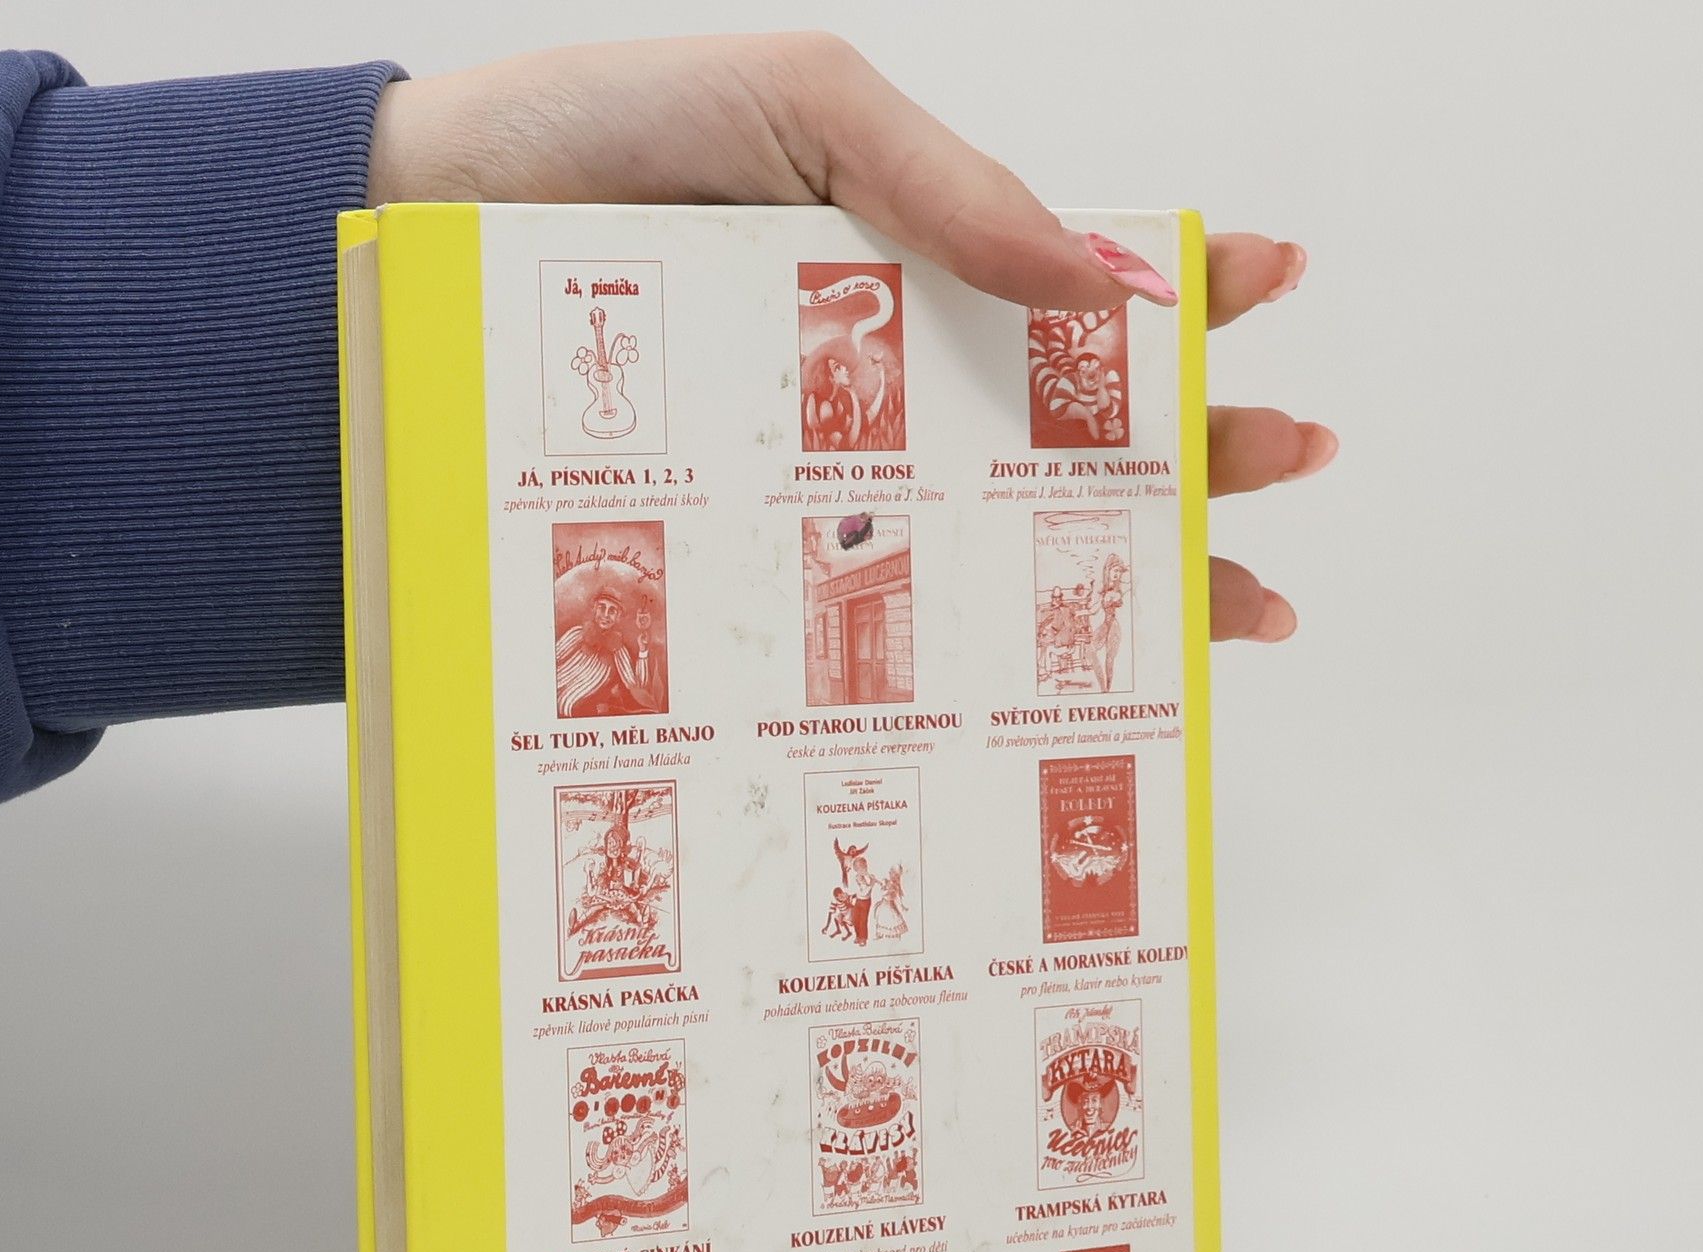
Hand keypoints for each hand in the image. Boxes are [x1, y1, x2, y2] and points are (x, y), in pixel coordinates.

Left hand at [370, 32, 1333, 642]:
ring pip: (996, 546)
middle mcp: (879, 387)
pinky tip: (1044, 692)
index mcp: (904, 265)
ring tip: (1233, 611)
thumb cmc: (594, 150)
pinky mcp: (757, 561)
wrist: (416, 252)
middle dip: (1196, 449)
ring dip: (1123, 580)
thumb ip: (951, 185)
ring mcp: (824, 482)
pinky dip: (967, 661)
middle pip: (1069, 431)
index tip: (1275, 297)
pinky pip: (876, 621)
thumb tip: (1105, 272)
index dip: (1184, 293)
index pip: (1074, 287)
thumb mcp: (798, 108)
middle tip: (1286, 468)